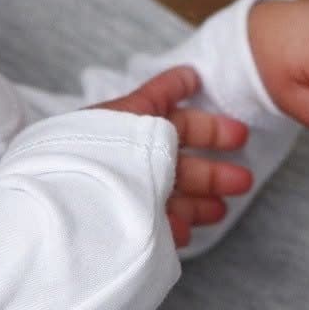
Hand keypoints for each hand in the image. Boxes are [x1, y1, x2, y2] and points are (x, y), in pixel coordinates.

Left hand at [94, 64, 253, 249]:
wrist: (65, 211)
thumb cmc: (97, 158)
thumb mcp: (129, 118)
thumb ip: (158, 98)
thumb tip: (187, 77)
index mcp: (123, 125)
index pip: (156, 103)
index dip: (179, 90)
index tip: (197, 80)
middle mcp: (123, 158)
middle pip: (173, 162)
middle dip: (211, 170)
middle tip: (244, 179)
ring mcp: (121, 194)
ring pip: (166, 197)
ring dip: (198, 201)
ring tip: (221, 209)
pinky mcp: (118, 227)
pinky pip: (148, 226)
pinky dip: (170, 228)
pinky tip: (186, 232)